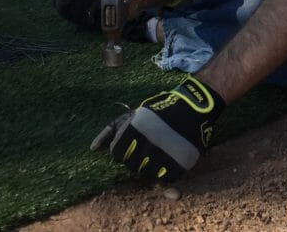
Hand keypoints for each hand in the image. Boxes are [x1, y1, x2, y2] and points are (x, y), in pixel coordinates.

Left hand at [90, 76, 224, 180]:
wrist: (193, 107)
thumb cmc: (158, 112)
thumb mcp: (132, 115)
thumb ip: (110, 131)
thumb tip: (93, 149)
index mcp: (135, 129)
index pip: (117, 154)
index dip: (123, 151)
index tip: (132, 146)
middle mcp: (149, 141)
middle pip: (131, 166)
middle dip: (135, 161)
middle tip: (146, 152)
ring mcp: (166, 152)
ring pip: (146, 174)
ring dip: (149, 168)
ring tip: (156, 157)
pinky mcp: (181, 161)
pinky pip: (166, 178)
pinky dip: (165, 174)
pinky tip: (167, 162)